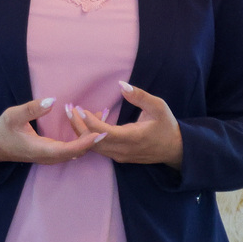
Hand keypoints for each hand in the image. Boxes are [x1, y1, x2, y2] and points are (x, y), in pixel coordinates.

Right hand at [0, 97, 102, 164]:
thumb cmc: (3, 131)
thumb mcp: (13, 116)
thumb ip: (32, 109)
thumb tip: (52, 101)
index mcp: (43, 150)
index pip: (70, 149)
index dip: (86, 142)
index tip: (100, 133)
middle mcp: (51, 157)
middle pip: (78, 151)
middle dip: (93, 137)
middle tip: (106, 117)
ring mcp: (52, 157)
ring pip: (77, 151)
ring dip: (90, 137)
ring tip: (102, 119)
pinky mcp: (53, 153)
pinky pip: (73, 148)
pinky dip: (83, 138)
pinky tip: (88, 126)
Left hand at [66, 81, 183, 168]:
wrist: (175, 149)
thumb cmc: (166, 126)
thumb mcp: (159, 107)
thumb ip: (140, 96)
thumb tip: (121, 85)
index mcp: (133, 138)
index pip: (105, 132)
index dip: (90, 122)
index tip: (78, 108)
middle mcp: (123, 150)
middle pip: (93, 141)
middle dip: (78, 125)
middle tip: (67, 108)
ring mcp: (119, 155)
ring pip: (93, 146)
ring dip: (81, 130)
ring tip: (71, 112)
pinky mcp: (118, 157)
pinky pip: (98, 147)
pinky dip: (89, 135)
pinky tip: (89, 119)